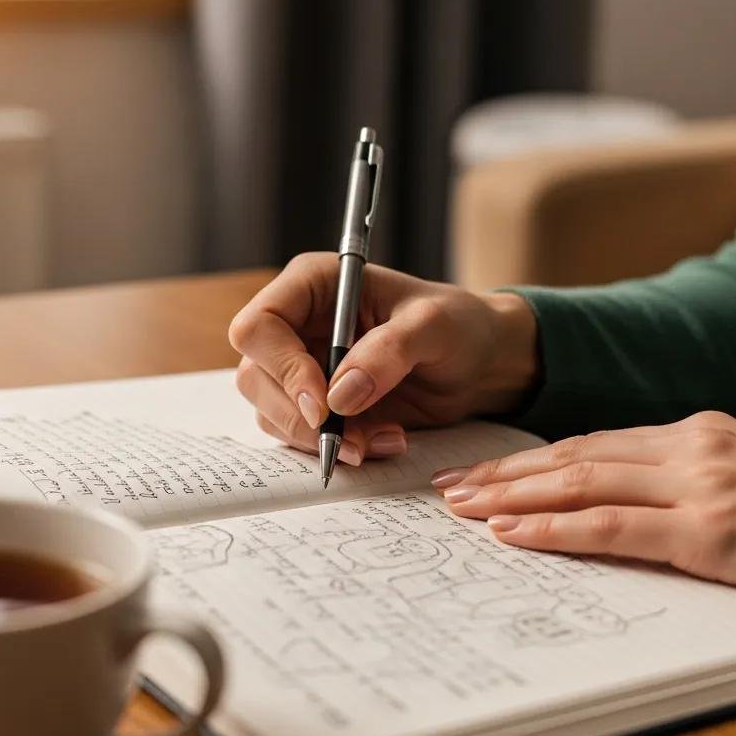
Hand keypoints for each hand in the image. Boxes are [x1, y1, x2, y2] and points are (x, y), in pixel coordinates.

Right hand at [229, 254, 537, 464]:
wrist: (479, 365)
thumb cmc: (459, 326)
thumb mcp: (434, 326)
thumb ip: (389, 351)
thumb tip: (340, 395)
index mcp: (313, 286)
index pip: (258, 326)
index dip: (282, 368)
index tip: (324, 404)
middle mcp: (297, 325)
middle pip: (256, 376)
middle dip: (299, 417)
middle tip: (350, 440)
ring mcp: (302, 367)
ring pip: (271, 412)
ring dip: (320, 440)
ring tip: (380, 440)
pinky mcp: (317, 405)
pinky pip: (301, 436)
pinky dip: (337, 449)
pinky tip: (382, 441)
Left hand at [433, 411, 735, 597]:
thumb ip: (686, 477)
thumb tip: (624, 495)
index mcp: (696, 432)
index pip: (591, 443)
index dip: (530, 458)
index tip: (485, 471)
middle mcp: (690, 447)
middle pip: (574, 455)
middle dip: (504, 472)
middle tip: (449, 485)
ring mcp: (700, 487)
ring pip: (581, 483)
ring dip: (512, 496)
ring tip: (462, 507)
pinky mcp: (711, 533)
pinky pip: (613, 528)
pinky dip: (554, 530)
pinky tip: (511, 535)